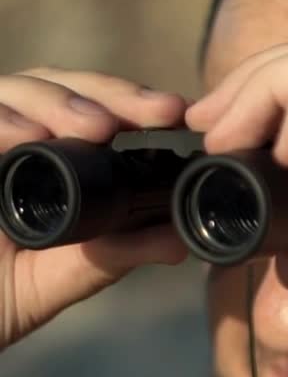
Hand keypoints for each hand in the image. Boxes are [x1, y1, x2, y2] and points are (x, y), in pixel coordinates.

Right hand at [0, 68, 188, 350]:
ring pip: (15, 90)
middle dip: (110, 94)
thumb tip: (181, 241)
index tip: (176, 111)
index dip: (134, 103)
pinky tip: (29, 136)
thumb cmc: (4, 292)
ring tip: (98, 128)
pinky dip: (2, 122)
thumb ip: (123, 251)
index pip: (94, 107)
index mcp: (52, 153)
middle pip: (59, 85)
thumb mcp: (73, 271)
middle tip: (152, 114)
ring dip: (60, 103)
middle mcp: (14, 135)